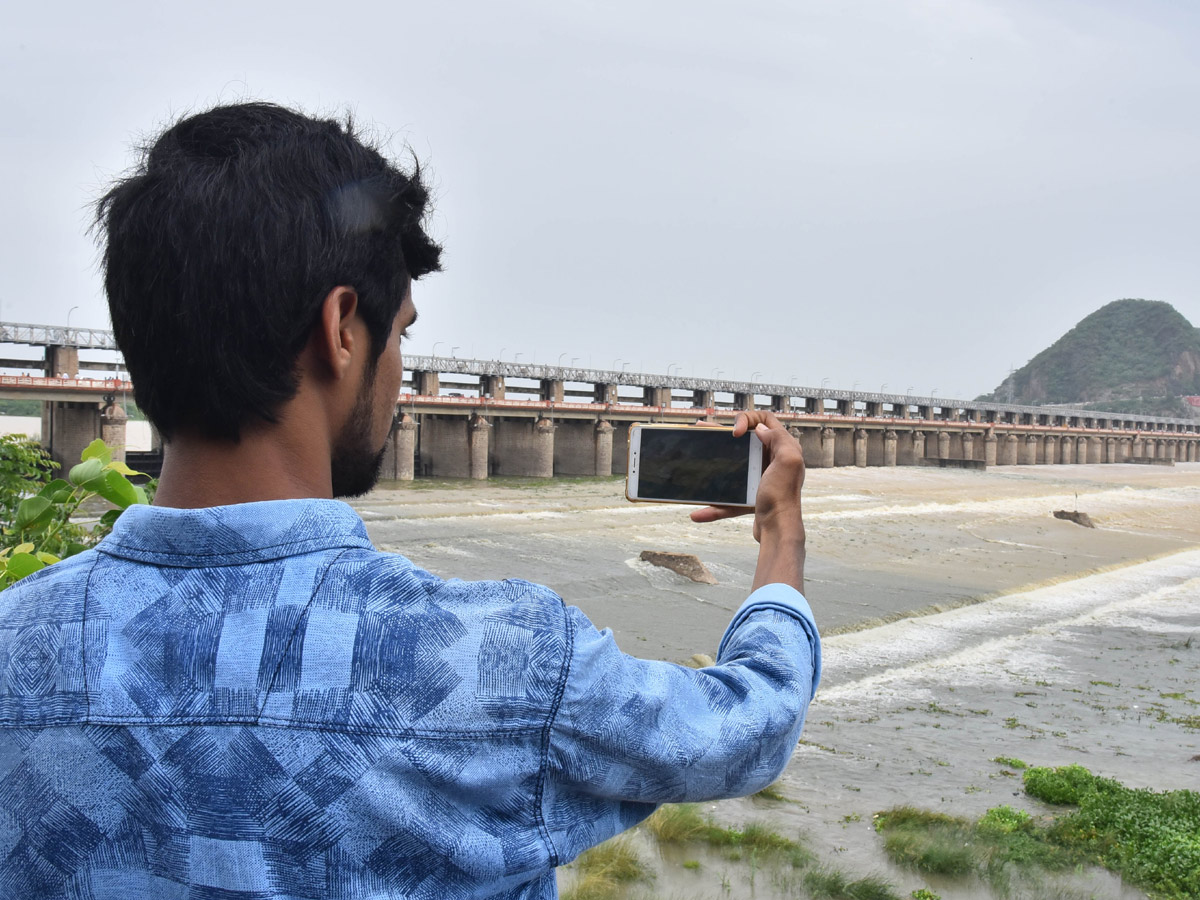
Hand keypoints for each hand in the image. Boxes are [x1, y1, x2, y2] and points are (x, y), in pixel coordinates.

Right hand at [689, 411, 805, 544]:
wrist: (778, 530)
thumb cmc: (783, 497)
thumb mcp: (788, 461)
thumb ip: (779, 439)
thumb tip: (760, 429)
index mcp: (784, 449)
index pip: (766, 421)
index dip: (748, 420)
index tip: (736, 433)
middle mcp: (773, 461)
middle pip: (746, 440)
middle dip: (723, 434)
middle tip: (704, 430)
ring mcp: (760, 478)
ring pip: (733, 465)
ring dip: (714, 460)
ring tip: (695, 452)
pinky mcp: (751, 495)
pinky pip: (729, 495)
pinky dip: (714, 505)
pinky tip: (698, 512)